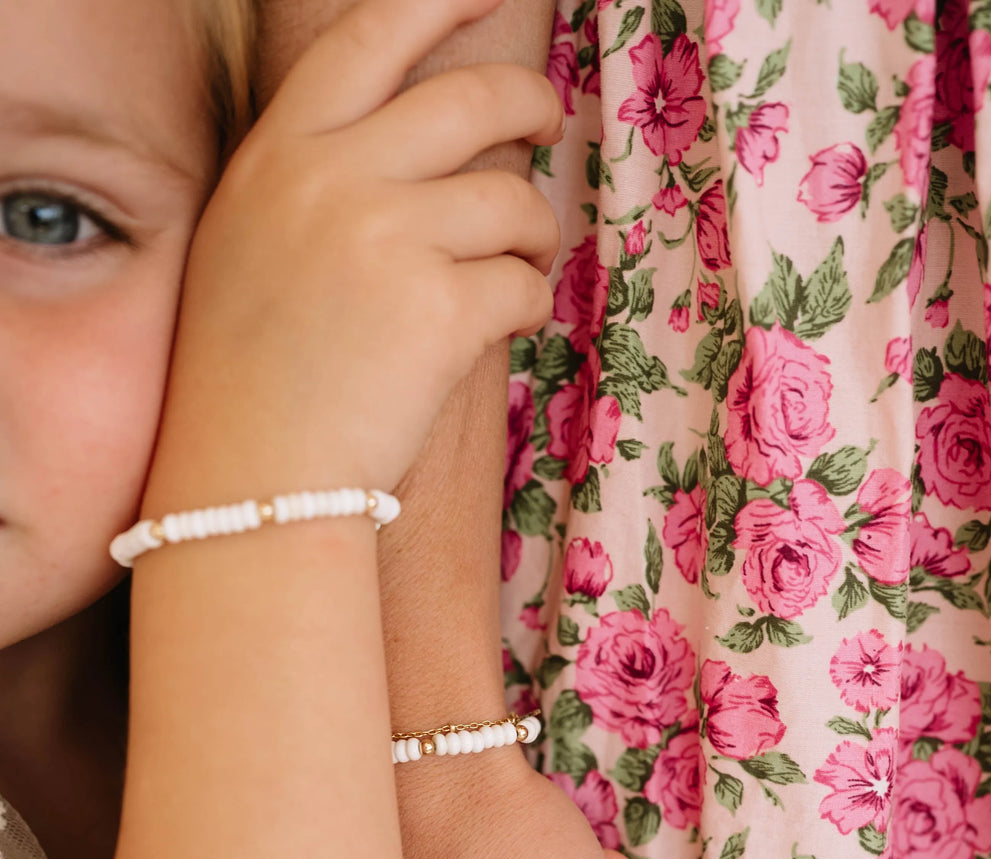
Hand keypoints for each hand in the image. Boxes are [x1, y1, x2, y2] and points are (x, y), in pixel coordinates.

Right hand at [149, 0, 563, 502]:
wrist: (248, 483)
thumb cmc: (250, 378)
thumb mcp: (250, 242)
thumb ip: (315, 174)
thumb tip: (418, 137)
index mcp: (278, 152)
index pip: (371, 32)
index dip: (443, 1)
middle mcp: (330, 178)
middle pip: (471, 101)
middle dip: (530, 106)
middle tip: (546, 126)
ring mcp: (384, 241)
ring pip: (511, 201)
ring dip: (534, 231)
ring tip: (520, 264)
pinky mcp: (438, 312)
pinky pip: (524, 283)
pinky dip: (530, 306)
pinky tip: (505, 328)